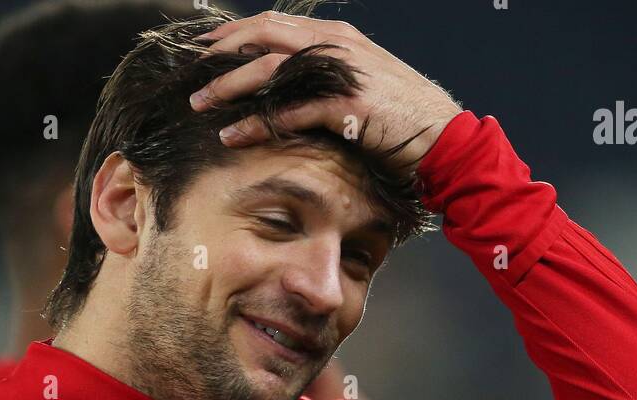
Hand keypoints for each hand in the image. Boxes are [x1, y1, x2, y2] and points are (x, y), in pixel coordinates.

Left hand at [189, 9, 461, 170]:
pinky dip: (258, 123)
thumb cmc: (401, 121)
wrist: (444, 139)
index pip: (274, 24)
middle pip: (265, 36)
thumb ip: (326, 80)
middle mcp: (335, 45)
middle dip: (223, 52)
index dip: (236, 33)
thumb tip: (290, 91)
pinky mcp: (347, 106)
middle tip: (192, 72)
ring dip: (229, 86)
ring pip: (271, 70)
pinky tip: (233, 135)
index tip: (207, 48)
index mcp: (336, 36)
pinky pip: (291, 112)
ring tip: (200, 104)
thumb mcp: (359, 88)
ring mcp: (341, 73)